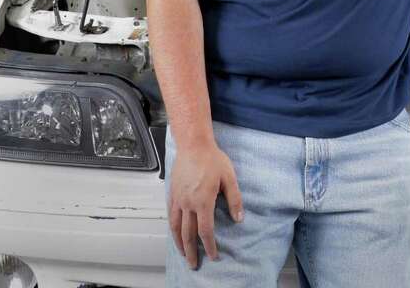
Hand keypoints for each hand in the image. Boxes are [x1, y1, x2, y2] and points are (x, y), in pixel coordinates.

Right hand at [168, 141, 244, 269]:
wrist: (193, 145)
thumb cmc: (212, 159)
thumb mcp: (229, 178)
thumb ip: (234, 200)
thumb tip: (239, 219)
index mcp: (203, 201)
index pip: (205, 231)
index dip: (210, 246)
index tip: (213, 256)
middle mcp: (188, 203)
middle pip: (188, 234)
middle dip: (192, 251)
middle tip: (194, 265)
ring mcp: (178, 199)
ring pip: (176, 227)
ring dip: (179, 244)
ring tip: (183, 254)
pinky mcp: (173, 194)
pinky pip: (171, 216)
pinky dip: (172, 229)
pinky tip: (175, 234)